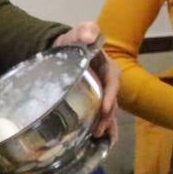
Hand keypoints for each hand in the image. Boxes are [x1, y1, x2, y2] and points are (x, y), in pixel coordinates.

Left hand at [51, 22, 119, 140]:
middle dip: (106, 117)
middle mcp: (106, 84)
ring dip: (104, 126)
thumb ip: (86, 30)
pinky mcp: (90, 102)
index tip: (106, 108)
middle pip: (110, 102)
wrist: (60, 51)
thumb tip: (91, 36)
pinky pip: (98, 117)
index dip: (111, 95)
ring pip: (106, 113)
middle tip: (97, 130)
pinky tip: (97, 143)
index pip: (112, 82)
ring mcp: (99, 94)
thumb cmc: (73, 42)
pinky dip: (102, 130)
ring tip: (96, 138)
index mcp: (107, 68)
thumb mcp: (79, 32)